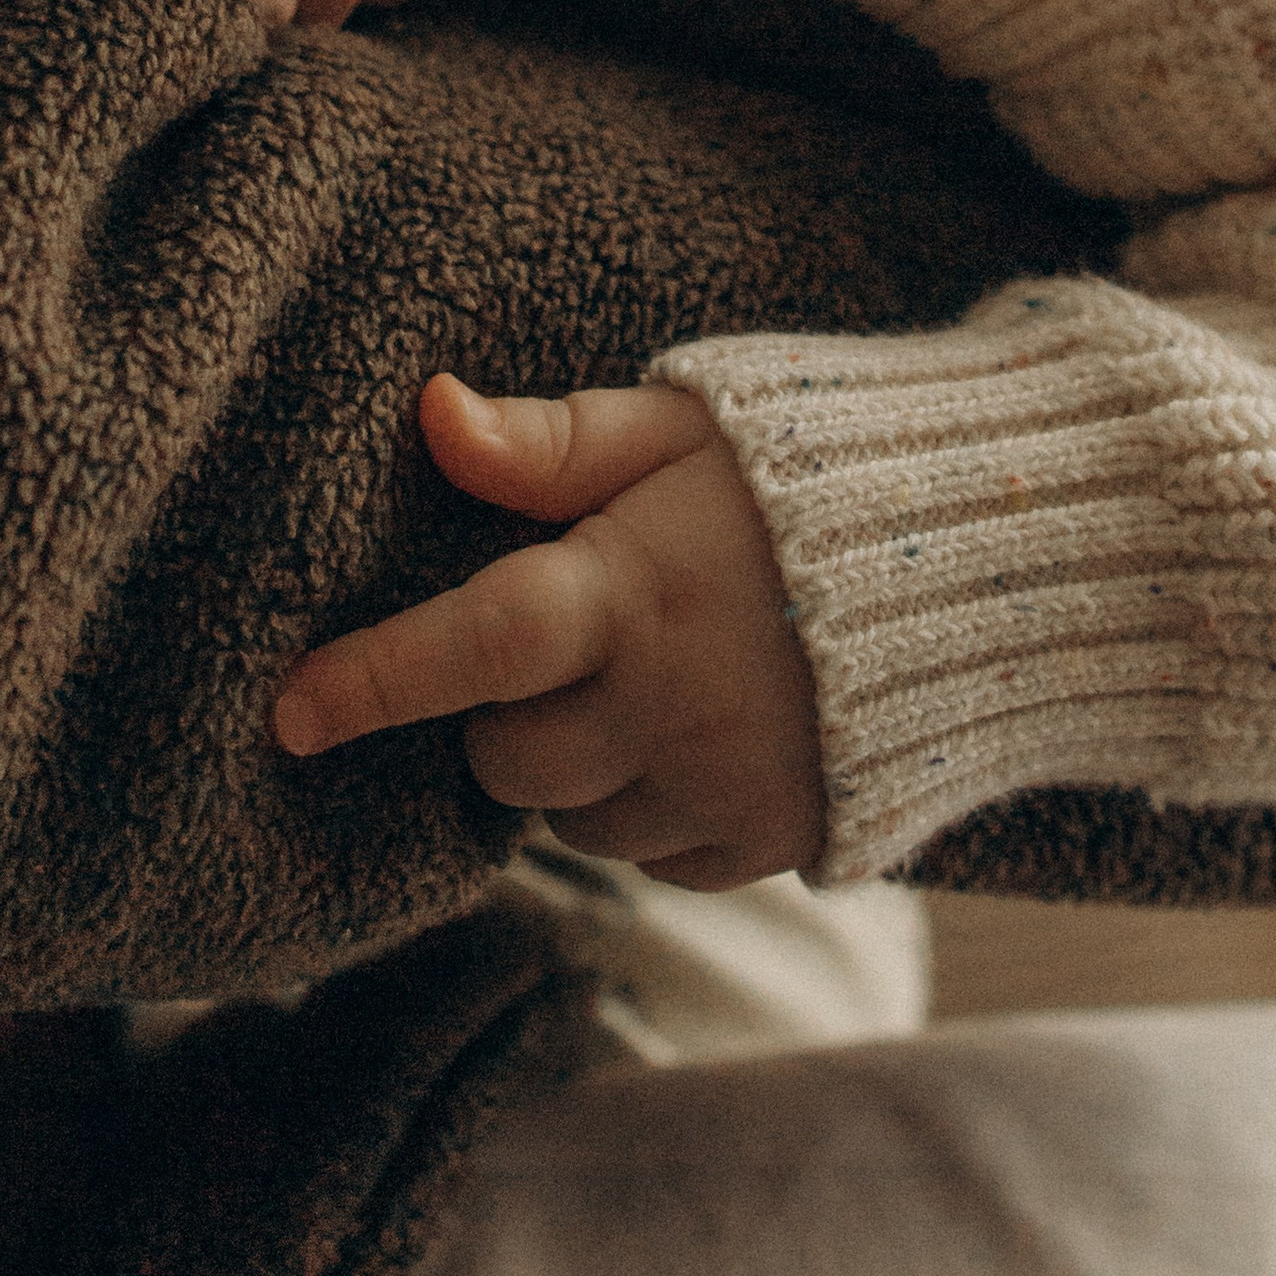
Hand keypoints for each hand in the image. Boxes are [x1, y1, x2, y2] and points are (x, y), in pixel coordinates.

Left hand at [271, 374, 823, 887]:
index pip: (476, 646)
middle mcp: (671, 708)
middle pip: (507, 758)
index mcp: (633, 593)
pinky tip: (695, 731)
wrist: (989, 559)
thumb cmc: (806, 472)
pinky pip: (656, 861)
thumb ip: (551, 442)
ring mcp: (725, 789)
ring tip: (644, 679)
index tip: (286, 713)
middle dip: (502, 714)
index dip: (373, 680)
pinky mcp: (773, 843)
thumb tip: (432, 414)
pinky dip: (647, 809)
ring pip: (575, 822)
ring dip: (575, 767)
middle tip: (565, 642)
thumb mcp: (678, 427)